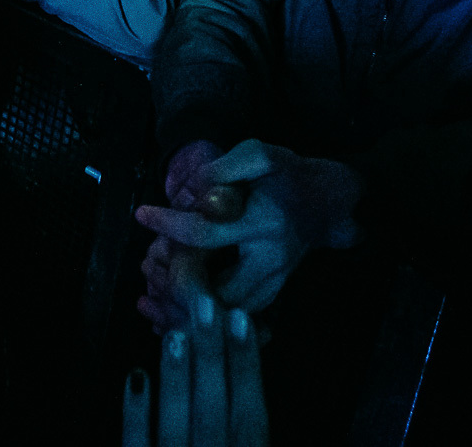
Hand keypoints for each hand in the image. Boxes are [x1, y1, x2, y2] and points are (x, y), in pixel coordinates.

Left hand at [123, 289, 267, 446]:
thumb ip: (250, 429)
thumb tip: (256, 367)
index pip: (250, 413)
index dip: (247, 366)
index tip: (241, 318)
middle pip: (212, 409)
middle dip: (210, 357)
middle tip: (205, 306)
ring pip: (175, 424)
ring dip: (175, 378)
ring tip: (174, 334)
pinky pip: (138, 444)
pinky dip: (136, 413)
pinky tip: (137, 375)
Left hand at [135, 140, 362, 313]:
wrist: (329, 200)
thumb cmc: (291, 175)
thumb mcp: (260, 155)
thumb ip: (223, 168)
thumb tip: (189, 190)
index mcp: (264, 225)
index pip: (205, 232)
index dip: (168, 224)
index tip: (142, 213)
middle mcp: (270, 263)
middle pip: (213, 292)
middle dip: (176, 283)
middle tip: (150, 263)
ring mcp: (274, 284)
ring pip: (225, 315)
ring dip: (189, 305)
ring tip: (157, 284)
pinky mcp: (272, 295)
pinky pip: (234, 316)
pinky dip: (207, 314)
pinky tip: (181, 301)